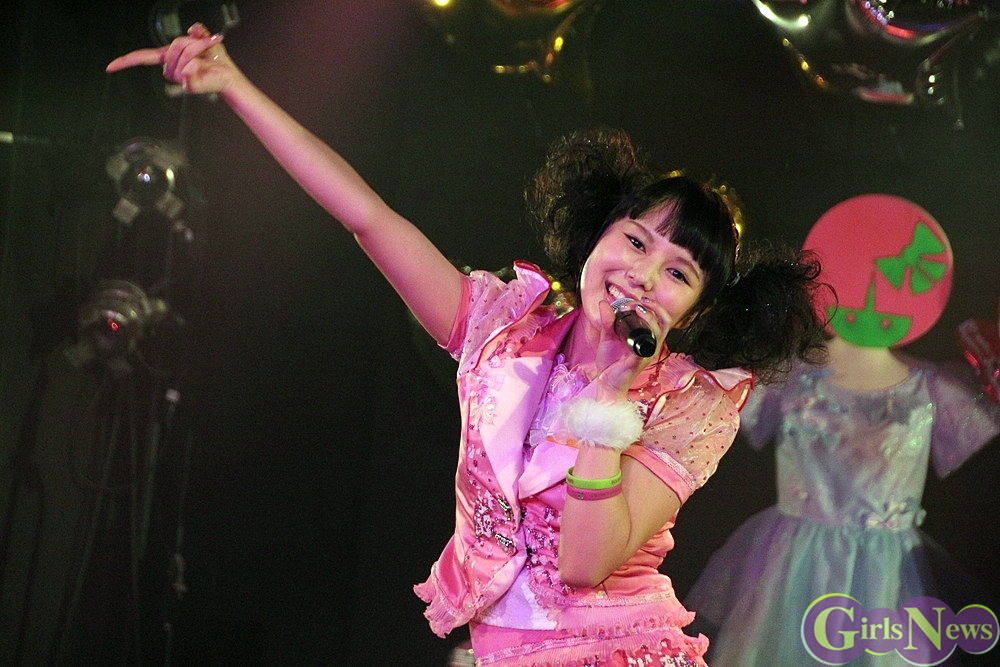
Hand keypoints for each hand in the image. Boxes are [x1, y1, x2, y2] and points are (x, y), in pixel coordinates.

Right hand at [106, 23, 239, 94]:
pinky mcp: (189, 86)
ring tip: (206, 57)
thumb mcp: (207, 41)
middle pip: (173, 46)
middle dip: (191, 43)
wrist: (229, 75)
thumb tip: (194, 27)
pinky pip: (188, 68)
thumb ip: (198, 32)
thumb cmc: (216, 61)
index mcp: (170, 58)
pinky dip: (198, 63)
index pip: (143, 57)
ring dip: (197, 51)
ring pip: (182, 56)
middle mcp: (172, 69)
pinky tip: (204, 67)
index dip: (127, 61)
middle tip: (205, 46)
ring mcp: (179, 79)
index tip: (110, 67)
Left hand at [589, 299, 656, 400]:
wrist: (606, 384)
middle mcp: (651, 344)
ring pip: (660, 331)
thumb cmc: (611, 363)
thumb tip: (603, 302)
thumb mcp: (607, 337)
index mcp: (646, 338)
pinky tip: (630, 329)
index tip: (632, 298)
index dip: (651, 304)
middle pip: (665, 321)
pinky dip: (639, 335)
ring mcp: (646, 353)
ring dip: (649, 316)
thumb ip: (607, 320)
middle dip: (653, 307)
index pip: (660, 317)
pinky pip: (645, 348)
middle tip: (635, 303)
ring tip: (636, 309)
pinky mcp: (638, 362)